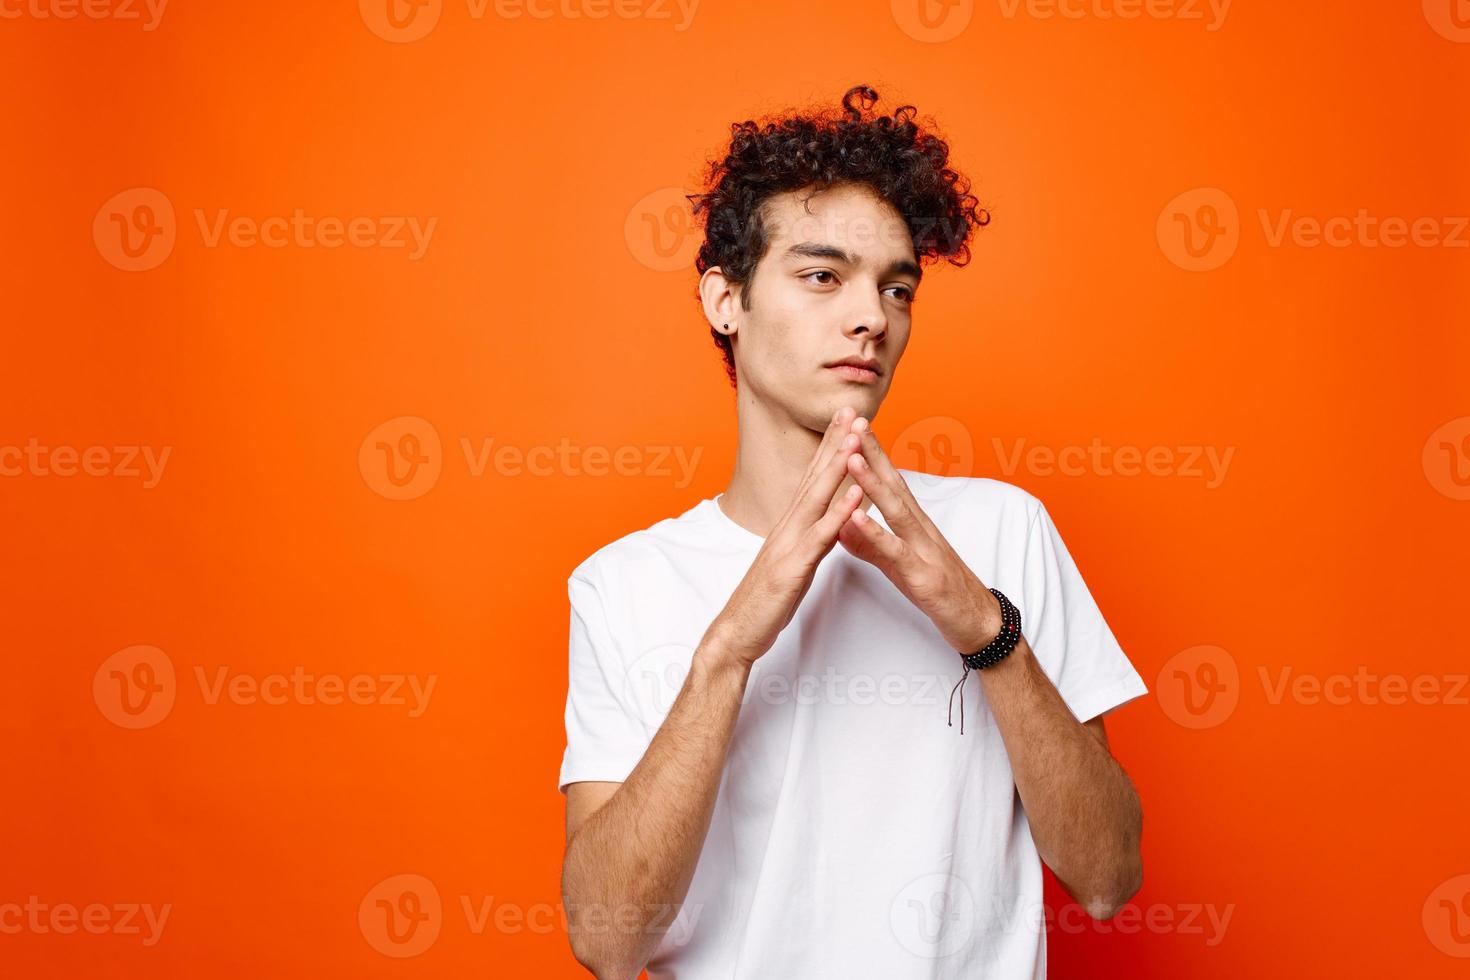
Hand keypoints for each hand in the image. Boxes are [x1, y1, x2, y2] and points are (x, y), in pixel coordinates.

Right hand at [707, 407, 867, 667]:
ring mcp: (789, 545)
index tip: (847, 420)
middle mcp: (788, 527)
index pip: (813, 478)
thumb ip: (806, 539)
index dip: (830, 446)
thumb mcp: (789, 562)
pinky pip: (820, 538)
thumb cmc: (764, 601)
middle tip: (853, 409)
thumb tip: (824, 523)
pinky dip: (838, 515)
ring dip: (838, 467)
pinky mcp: (793, 568)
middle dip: (836, 442)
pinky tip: (855, 495)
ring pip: (818, 499)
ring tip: (857, 438)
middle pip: (815, 477)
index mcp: (790, 525)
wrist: (736, 632)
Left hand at [837, 417, 1002, 653]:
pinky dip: (876, 533)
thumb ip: (870, 544)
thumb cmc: (936, 590)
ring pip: (896, 510)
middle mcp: (921, 528)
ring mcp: (924, 549)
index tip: (854, 426)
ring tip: (852, 457)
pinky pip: (896, 551)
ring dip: (873, 483)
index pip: (891, 481)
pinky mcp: (922, 575)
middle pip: (894, 484)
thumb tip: (843, 524)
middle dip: (873, 452)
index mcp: (914, 524)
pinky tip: (856, 519)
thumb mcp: (898, 564)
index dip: (873, 453)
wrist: (977, 622)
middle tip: (854, 422)